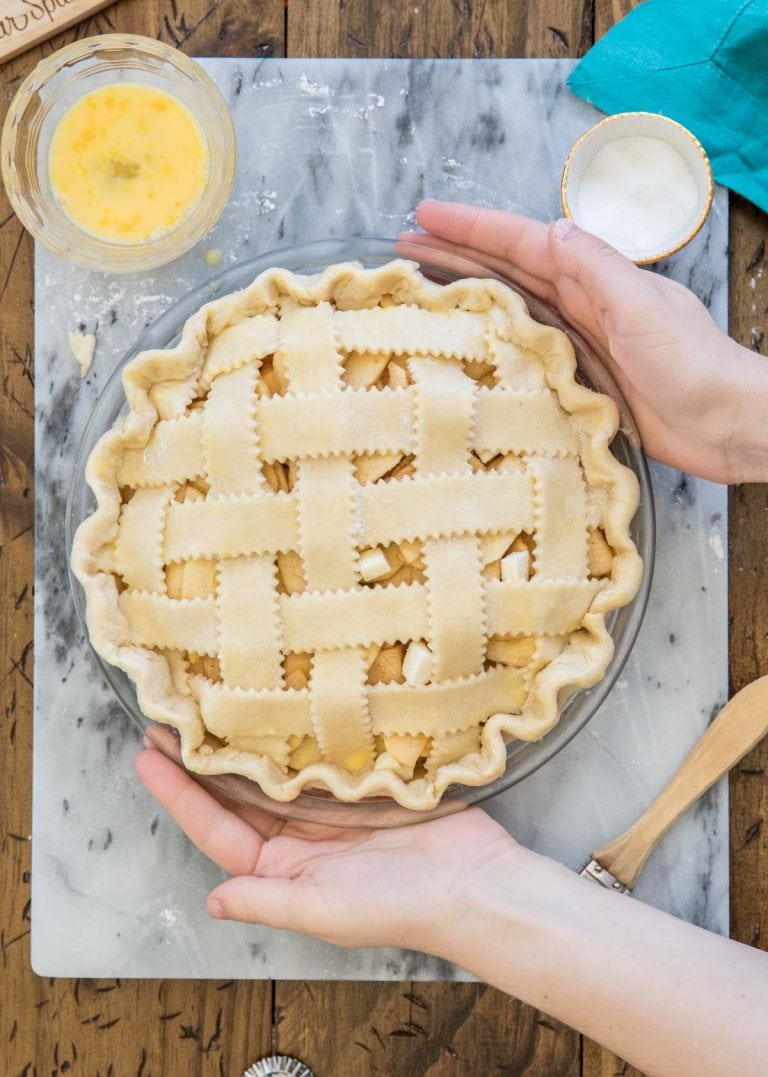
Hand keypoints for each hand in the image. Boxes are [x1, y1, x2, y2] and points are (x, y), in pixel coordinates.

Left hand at [135, 742, 523, 952]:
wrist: (473, 882)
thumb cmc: (399, 905)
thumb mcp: (325, 909)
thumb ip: (267, 902)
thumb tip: (212, 901)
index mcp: (284, 870)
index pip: (217, 828)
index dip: (179, 794)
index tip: (145, 757)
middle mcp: (300, 838)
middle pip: (237, 794)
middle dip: (199, 761)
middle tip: (164, 718)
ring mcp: (330, 807)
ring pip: (270, 770)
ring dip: (238, 742)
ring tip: (204, 707)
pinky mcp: (360, 782)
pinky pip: (313, 755)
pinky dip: (289, 733)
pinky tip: (269, 705)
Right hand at [404, 201, 767, 483]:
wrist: (726, 422)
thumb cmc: (694, 364)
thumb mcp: (643, 307)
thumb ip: (598, 268)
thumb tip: (550, 231)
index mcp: (595, 279)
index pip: (521, 244)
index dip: (472, 229)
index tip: (425, 216)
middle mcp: (582, 304)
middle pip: (507, 270)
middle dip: (457, 254)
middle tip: (404, 247)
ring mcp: (580, 341)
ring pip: (510, 308)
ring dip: (468, 294)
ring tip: (423, 288)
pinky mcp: (580, 378)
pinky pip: (525, 351)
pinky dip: (494, 342)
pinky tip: (469, 346)